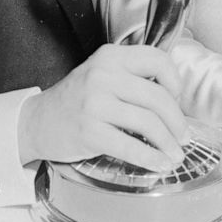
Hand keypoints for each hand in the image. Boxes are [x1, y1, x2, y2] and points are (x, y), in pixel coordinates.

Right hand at [17, 44, 189, 170]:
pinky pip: (130, 146)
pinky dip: (150, 158)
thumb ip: (133, 77)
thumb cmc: (77, 99)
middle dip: (177, 122)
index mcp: (111, 57)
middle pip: (157, 97)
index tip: (177, 99)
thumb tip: (175, 99)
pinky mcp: (89, 132)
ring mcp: (95, 103)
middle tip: (184, 137)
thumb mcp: (102, 74)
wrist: (37, 121)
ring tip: (175, 155)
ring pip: (148, 123)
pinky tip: (159, 164)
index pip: (157, 59)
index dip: (174, 81)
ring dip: (168, 143)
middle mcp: (103, 75)